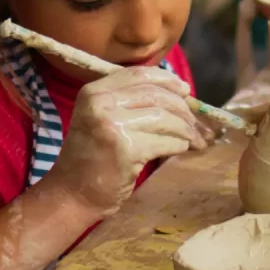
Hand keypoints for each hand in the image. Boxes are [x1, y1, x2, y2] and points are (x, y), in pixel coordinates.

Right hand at [52, 66, 207, 215]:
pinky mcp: (127, 148)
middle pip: (156, 95)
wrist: (73, 194)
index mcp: (95, 91)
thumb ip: (132, 102)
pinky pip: (166, 142)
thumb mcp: (104, 118)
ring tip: (194, 139)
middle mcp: (101, 103)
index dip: (168, 80)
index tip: (187, 91)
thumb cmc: (93, 158)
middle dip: (183, 109)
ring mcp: (113, 124)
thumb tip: (182, 91)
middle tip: (196, 123)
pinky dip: (179, 145)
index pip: (140, 74)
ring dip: (186, 130)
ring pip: (165, 118)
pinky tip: (182, 149)